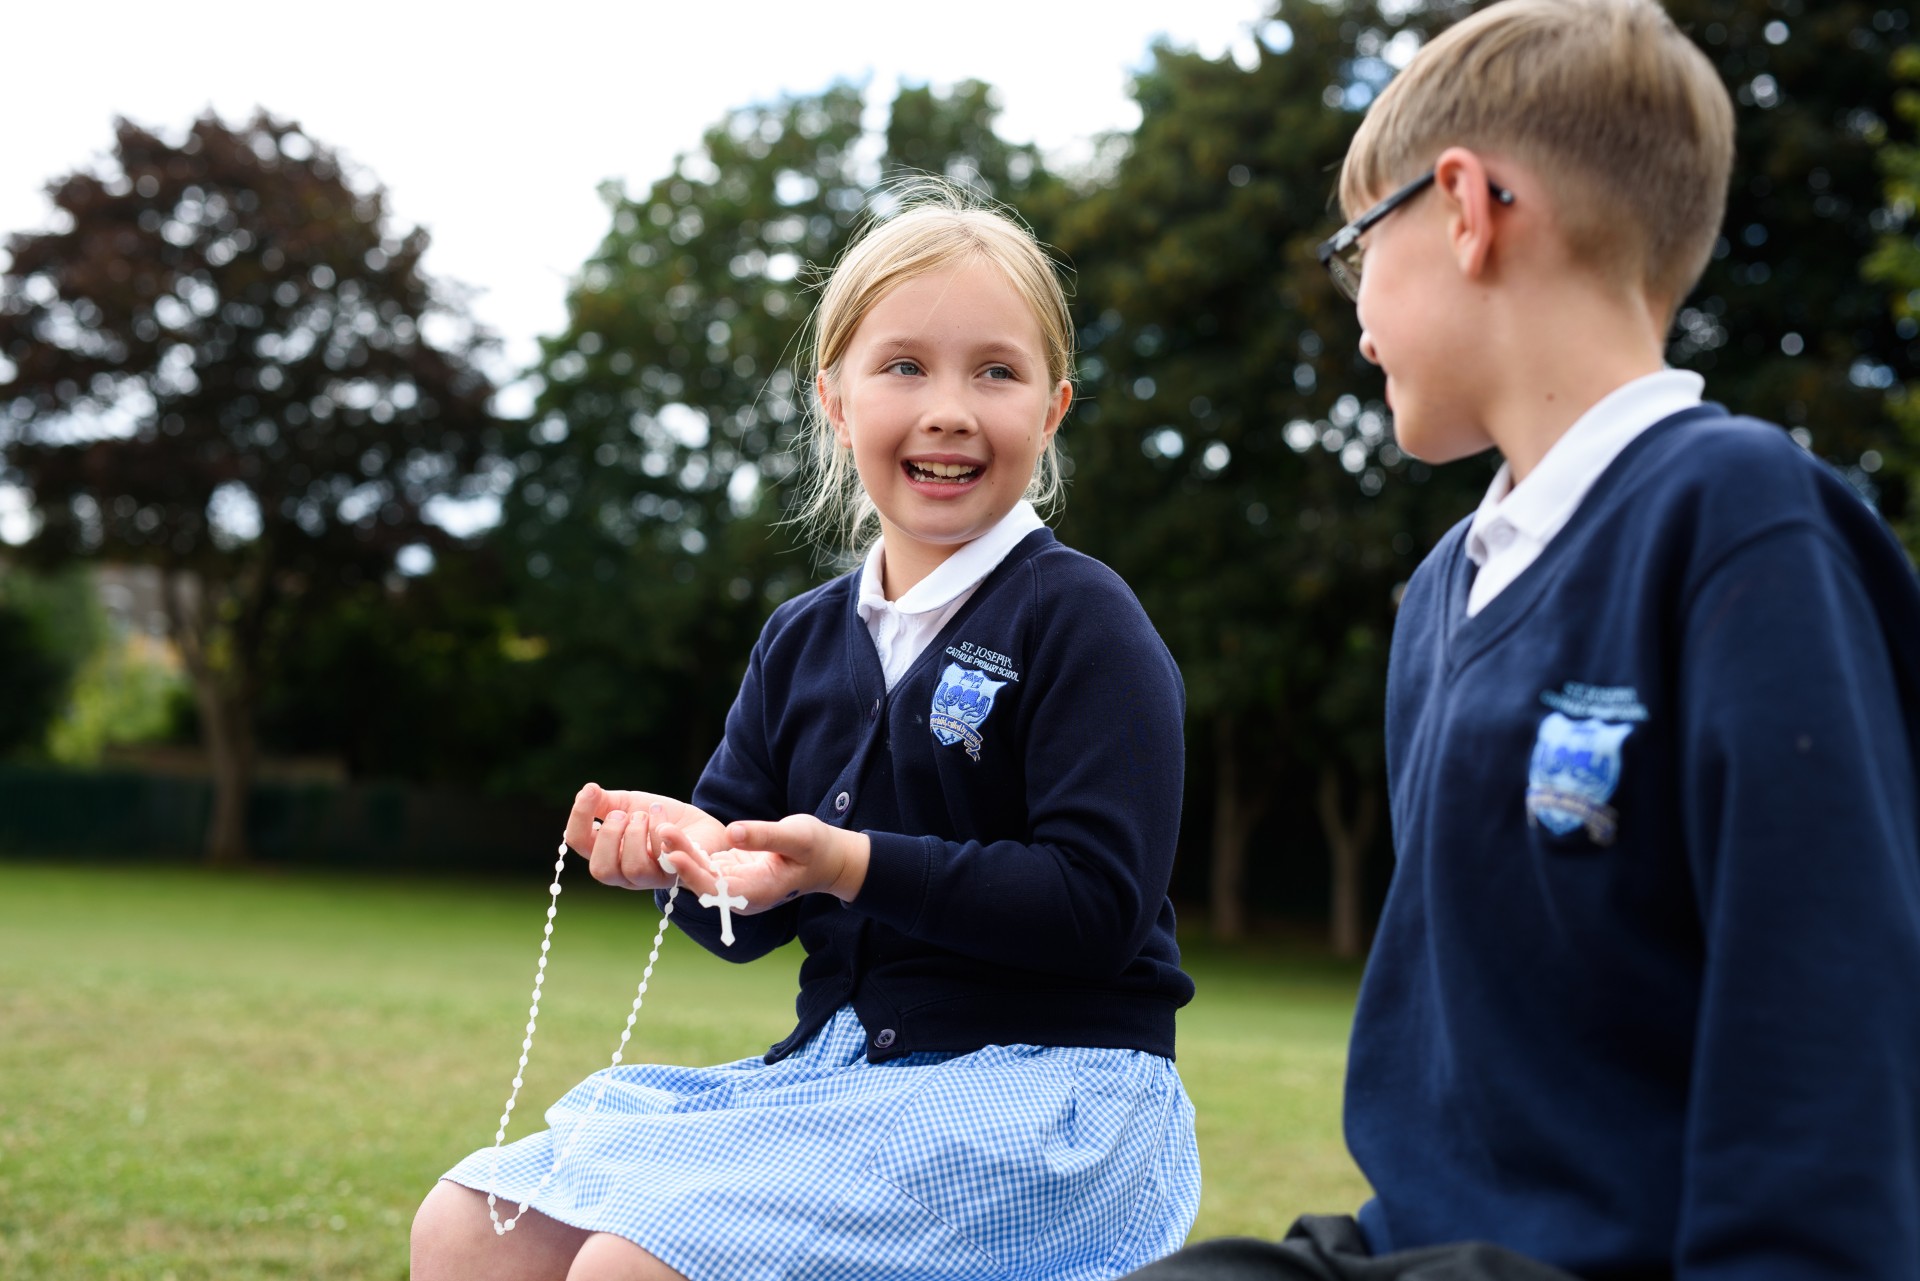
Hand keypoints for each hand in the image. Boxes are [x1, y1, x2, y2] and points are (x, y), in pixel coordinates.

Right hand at [565, 782, 726, 890]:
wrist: (699, 824)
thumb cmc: (660, 818)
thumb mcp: (629, 804)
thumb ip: (605, 802)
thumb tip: (587, 790)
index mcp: (607, 852)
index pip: (579, 843)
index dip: (579, 816)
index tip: (591, 790)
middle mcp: (624, 872)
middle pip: (601, 870)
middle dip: (610, 836)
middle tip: (625, 814)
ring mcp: (651, 878)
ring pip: (633, 869)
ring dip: (638, 836)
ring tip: (649, 815)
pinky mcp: (677, 875)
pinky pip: (666, 862)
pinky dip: (664, 835)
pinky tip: (668, 823)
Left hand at [663, 814, 869, 911]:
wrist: (827, 859)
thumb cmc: (816, 848)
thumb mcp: (797, 837)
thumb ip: (764, 836)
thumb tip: (732, 831)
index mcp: (755, 893)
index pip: (716, 888)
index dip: (693, 872)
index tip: (674, 854)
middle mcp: (739, 895)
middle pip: (702, 879)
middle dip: (680, 856)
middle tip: (662, 830)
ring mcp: (734, 884)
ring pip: (700, 870)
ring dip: (681, 851)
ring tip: (662, 827)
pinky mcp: (731, 871)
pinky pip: (706, 863)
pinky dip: (690, 849)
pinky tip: (673, 832)